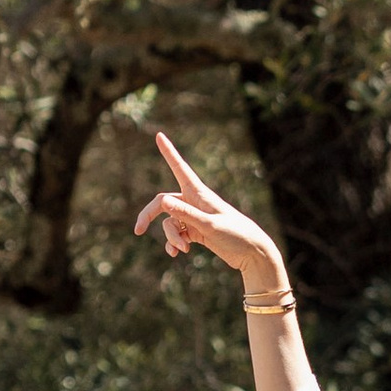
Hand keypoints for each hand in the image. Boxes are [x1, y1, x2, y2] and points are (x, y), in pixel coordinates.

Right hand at [132, 133, 283, 287]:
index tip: (159, 135)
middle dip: (149, 216)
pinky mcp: (197, 232)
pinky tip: (177, 253)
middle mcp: (195, 202)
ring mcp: (195, 217)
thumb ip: (186, 214)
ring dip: (171, 237)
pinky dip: (174, 243)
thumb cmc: (237, 235)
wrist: (253, 254)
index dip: (169, 152)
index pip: (180, 168)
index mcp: (200, 193)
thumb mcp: (210, 225)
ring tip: (182, 250)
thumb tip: (162, 202)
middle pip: (163, 203)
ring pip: (170, 223)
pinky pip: (177, 234)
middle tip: (137, 230)